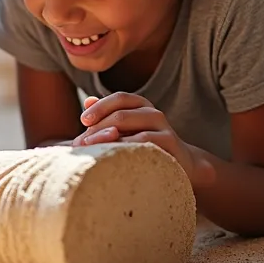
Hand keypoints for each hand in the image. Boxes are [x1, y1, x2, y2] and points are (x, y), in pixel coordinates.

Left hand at [71, 93, 215, 186]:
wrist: (183, 163)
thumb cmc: (146, 145)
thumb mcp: (127, 129)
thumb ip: (107, 116)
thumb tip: (87, 102)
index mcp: (141, 105)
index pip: (118, 98)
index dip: (99, 107)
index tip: (83, 121)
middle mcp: (152, 112)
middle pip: (120, 114)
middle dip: (97, 129)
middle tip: (80, 144)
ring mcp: (163, 127)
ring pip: (131, 127)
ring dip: (107, 137)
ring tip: (92, 149)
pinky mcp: (170, 143)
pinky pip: (144, 142)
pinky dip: (126, 146)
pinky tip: (113, 155)